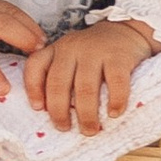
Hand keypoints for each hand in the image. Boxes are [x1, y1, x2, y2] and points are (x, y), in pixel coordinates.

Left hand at [24, 17, 155, 132]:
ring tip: (90, 130)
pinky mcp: (119, 56)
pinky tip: (114, 113)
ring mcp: (96, 50)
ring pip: (85, 88)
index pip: (35, 66)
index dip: (33, 89)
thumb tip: (54, 116)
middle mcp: (72, 48)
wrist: (127, 29)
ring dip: (86, 114)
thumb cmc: (94, 53)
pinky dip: (115, 101)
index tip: (38, 109)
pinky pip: (116, 83)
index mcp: (57, 49)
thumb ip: (60, 77)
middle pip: (58, 83)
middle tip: (65, 129)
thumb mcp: (71, 57)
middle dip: (59, 112)